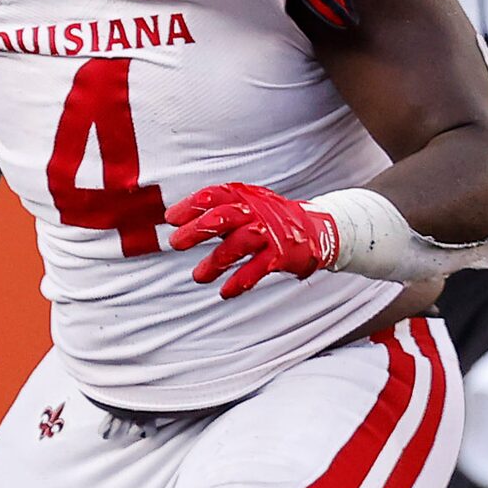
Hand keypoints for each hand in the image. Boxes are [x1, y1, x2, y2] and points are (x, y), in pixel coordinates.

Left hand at [166, 181, 338, 299]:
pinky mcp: (280, 254)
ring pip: (237, 245)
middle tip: (176, 243)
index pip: (213, 196)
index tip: (170, 219)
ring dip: (214, 262)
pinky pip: (257, 269)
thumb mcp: (244, 206)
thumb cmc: (268, 220)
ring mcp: (268, 233)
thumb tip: (174, 222)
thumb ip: (215, 212)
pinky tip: (226, 292)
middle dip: (196, 231)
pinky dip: (240, 282)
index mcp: (243, 197)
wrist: (316, 230)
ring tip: (199, 276)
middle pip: (222, 218)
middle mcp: (255, 212)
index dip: (190, 206)